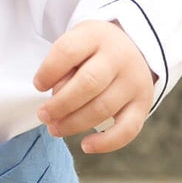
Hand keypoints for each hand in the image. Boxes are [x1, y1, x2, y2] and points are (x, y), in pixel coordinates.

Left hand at [33, 20, 154, 154]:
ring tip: (55, 129)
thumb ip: (63, 68)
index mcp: (96, 36)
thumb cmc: (90, 52)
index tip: (38, 85)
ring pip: (103, 108)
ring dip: (73, 124)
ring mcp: (134, 81)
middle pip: (87, 83)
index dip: (48, 71)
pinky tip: (86, 146)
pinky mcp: (143, 103)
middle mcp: (119, 57)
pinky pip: (128, 129)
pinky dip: (106, 143)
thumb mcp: (76, 45)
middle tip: (43, 115)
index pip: (67, 51)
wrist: (131, 48)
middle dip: (59, 104)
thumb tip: (57, 101)